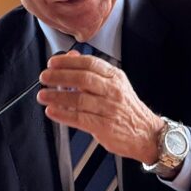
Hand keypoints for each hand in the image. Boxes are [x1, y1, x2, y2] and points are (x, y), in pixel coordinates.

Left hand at [36, 51, 162, 163]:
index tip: (53, 63)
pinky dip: (63, 115)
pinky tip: (52, 111)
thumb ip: (93, 71)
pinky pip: (80, 119)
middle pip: (83, 79)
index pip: (90, 64)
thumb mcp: (115, 84)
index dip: (68, 62)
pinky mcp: (105, 127)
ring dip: (57, 96)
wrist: (147, 133)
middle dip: (59, 77)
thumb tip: (71, 57)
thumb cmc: (127, 109)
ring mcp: (110, 109)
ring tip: (43, 95)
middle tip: (44, 77)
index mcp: (115, 77)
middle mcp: (113, 91)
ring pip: (79, 99)